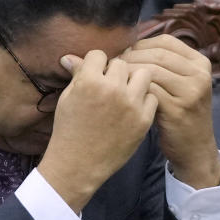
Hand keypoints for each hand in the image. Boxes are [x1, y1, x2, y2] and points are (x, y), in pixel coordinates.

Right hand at [37, 49, 157, 212]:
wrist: (79, 164)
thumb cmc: (69, 130)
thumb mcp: (67, 98)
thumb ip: (76, 75)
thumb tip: (69, 56)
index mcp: (89, 81)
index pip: (100, 55)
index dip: (96, 64)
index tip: (95, 75)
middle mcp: (112, 89)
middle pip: (122, 63)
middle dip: (115, 71)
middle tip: (110, 85)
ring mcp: (131, 105)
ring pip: (143, 74)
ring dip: (134, 80)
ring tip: (125, 93)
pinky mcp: (143, 120)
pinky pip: (152, 96)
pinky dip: (144, 100)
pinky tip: (132, 108)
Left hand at [121, 34, 219, 188]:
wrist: (194, 148)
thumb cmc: (178, 113)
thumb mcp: (179, 84)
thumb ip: (162, 64)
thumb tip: (130, 47)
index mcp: (200, 63)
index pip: (165, 42)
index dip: (140, 45)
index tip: (124, 54)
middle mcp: (200, 74)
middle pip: (157, 54)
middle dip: (131, 57)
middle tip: (113, 66)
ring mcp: (191, 92)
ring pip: (152, 70)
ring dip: (129, 72)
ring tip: (115, 78)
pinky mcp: (178, 109)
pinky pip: (148, 90)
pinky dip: (131, 89)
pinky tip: (121, 93)